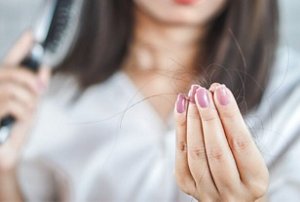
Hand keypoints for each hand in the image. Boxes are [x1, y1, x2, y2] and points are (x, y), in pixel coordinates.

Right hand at [0, 31, 49, 172]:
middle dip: (30, 79)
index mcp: (3, 85)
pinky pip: (12, 103)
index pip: (11, 60)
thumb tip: (45, 67)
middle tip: (41, 90)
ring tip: (27, 113)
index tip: (32, 32)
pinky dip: (24, 112)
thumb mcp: (32, 106)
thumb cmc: (16, 131)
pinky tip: (20, 120)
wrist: (5, 155)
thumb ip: (36, 87)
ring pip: (14, 87)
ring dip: (28, 101)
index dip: (20, 46)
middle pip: (12, 70)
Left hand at [174, 83, 268, 201]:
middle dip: (207, 116)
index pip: (241, 143)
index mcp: (254, 182)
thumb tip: (215, 93)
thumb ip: (233, 129)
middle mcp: (232, 192)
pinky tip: (181, 109)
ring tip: (191, 97)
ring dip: (191, 121)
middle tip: (201, 92)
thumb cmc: (243, 168)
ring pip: (196, 154)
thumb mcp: (248, 154)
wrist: (231, 194)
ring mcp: (208, 192)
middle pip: (216, 150)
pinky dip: (180, 130)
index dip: (230, 115)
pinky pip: (181, 157)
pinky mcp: (188, 187)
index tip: (221, 91)